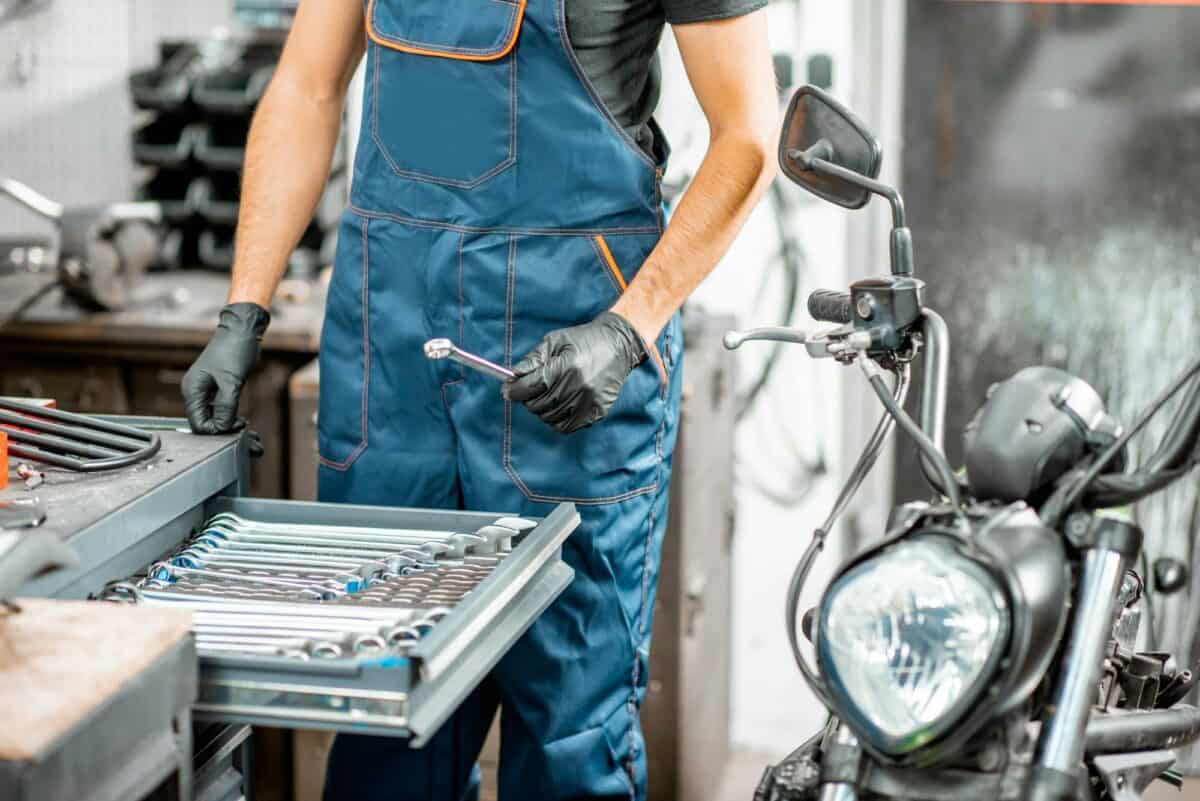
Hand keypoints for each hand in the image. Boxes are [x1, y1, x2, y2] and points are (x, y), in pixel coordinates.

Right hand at [181, 302, 270, 434]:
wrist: (241, 331)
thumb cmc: (234, 350)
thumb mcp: (232, 382)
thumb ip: (226, 407)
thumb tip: (222, 427)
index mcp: (192, 389)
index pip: (197, 423)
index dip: (215, 430)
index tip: (235, 425)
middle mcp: (194, 391)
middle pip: (203, 421)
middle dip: (221, 427)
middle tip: (242, 424)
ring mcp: (203, 389)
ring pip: (211, 416)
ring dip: (225, 421)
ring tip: (243, 420)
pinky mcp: (214, 387)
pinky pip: (217, 408)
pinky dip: (227, 413)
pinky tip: (239, 415)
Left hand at [506, 311, 646, 433]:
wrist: (618, 346)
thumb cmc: (584, 340)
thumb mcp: (555, 341)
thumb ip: (533, 360)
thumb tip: (512, 376)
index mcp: (567, 366)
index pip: (532, 386)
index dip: (514, 390)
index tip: (507, 390)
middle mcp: (579, 386)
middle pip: (538, 404)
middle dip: (528, 398)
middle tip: (529, 390)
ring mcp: (589, 401)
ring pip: (550, 417)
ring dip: (542, 409)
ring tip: (547, 396)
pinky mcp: (596, 412)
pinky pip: (566, 427)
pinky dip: (556, 420)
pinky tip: (558, 406)